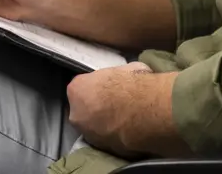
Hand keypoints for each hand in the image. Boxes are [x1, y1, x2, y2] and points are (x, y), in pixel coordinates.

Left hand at [66, 62, 187, 158]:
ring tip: (125, 120)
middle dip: (97, 109)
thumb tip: (125, 79)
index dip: (97, 89)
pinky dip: (115, 137)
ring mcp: (87, 135)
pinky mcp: (102, 150)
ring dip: (105, 125)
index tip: (109, 90)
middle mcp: (76, 114)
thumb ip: (115, 78)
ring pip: (94, 128)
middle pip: (84, 110)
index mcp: (77, 89)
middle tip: (116, 106)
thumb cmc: (133, 85)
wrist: (145, 113)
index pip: (82, 88)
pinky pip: (107, 141)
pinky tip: (129, 132)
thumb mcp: (123, 70)